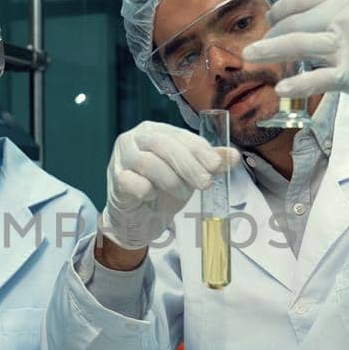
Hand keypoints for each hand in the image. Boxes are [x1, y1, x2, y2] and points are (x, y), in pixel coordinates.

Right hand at [99, 122, 239, 251]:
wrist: (137, 219)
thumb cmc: (162, 190)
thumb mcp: (190, 175)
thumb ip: (209, 163)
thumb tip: (234, 156)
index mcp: (154, 130)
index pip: (179, 135)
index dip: (200, 150)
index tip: (216, 166)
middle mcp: (134, 139)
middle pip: (163, 145)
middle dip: (189, 165)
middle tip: (205, 183)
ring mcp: (120, 158)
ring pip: (147, 162)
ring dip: (171, 180)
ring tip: (184, 194)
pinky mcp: (115, 180)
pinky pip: (130, 182)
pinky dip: (145, 190)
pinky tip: (152, 197)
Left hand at [243, 0, 348, 104]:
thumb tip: (323, 19)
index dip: (280, 10)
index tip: (272, 19)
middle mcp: (344, 16)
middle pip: (294, 22)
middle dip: (271, 34)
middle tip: (258, 46)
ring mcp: (347, 45)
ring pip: (296, 45)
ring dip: (269, 52)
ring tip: (251, 58)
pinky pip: (315, 78)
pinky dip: (295, 84)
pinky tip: (280, 89)